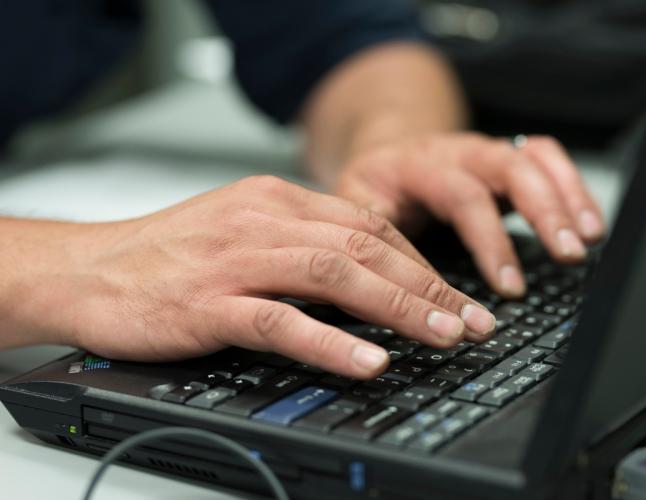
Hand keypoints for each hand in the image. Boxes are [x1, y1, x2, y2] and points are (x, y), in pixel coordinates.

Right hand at [46, 176, 495, 377]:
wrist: (89, 269)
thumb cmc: (167, 256)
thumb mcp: (242, 231)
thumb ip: (300, 244)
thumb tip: (365, 273)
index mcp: (274, 200)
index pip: (368, 223)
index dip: (420, 261)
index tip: (456, 293)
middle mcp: (263, 221)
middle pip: (366, 247)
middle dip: (428, 285)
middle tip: (471, 320)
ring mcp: (237, 261)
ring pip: (335, 276)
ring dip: (398, 308)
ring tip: (443, 336)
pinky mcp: (210, 303)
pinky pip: (282, 320)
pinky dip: (331, 341)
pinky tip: (368, 360)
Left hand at [335, 133, 605, 297]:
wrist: (384, 155)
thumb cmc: (373, 187)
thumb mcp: (355, 204)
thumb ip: (369, 229)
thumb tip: (380, 272)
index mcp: (420, 165)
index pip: (463, 195)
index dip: (490, 240)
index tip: (509, 286)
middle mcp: (459, 152)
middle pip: (510, 168)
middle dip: (545, 212)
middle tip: (569, 255)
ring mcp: (487, 152)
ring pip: (535, 159)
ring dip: (568, 196)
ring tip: (591, 239)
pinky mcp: (506, 158)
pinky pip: (546, 158)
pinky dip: (572, 185)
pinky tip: (589, 220)